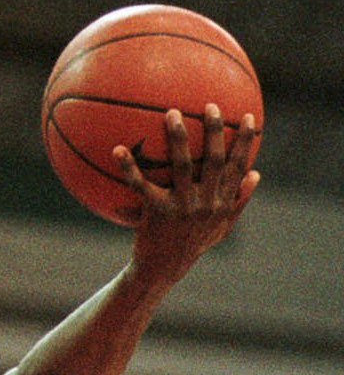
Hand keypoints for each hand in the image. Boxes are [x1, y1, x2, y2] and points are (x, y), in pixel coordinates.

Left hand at [116, 104, 259, 280]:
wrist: (163, 268)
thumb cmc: (191, 245)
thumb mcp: (221, 228)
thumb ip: (238, 202)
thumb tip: (256, 174)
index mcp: (222, 202)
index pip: (239, 166)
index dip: (246, 141)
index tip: (248, 117)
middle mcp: (206, 202)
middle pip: (213, 159)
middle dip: (214, 130)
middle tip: (209, 106)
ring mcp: (182, 206)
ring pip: (182, 165)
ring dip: (178, 138)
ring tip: (171, 113)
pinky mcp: (157, 212)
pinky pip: (141, 184)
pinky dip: (129, 166)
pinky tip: (118, 149)